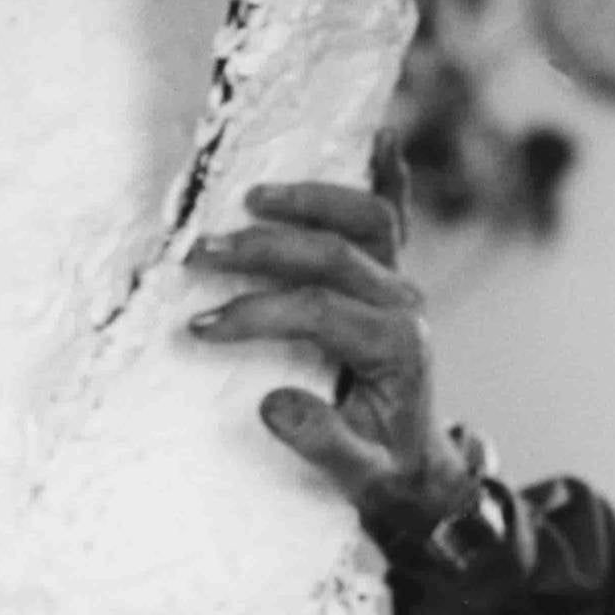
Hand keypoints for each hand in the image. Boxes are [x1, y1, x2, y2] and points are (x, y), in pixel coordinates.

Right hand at [186, 140, 473, 539]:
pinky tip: (379, 138)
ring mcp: (401, 284)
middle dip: (262, 250)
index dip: (257, 313)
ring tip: (248, 199)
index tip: (200, 329)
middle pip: (332, 254)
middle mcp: (403, 304)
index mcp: (395, 347)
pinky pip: (395, 216)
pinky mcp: (393, 276)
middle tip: (198, 254)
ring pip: (367, 219)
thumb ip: (321, 443)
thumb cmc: (382, 468)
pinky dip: (388, 176)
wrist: (417, 468)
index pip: (319, 311)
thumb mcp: (357, 476)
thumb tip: (272, 404)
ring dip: (307, 201)